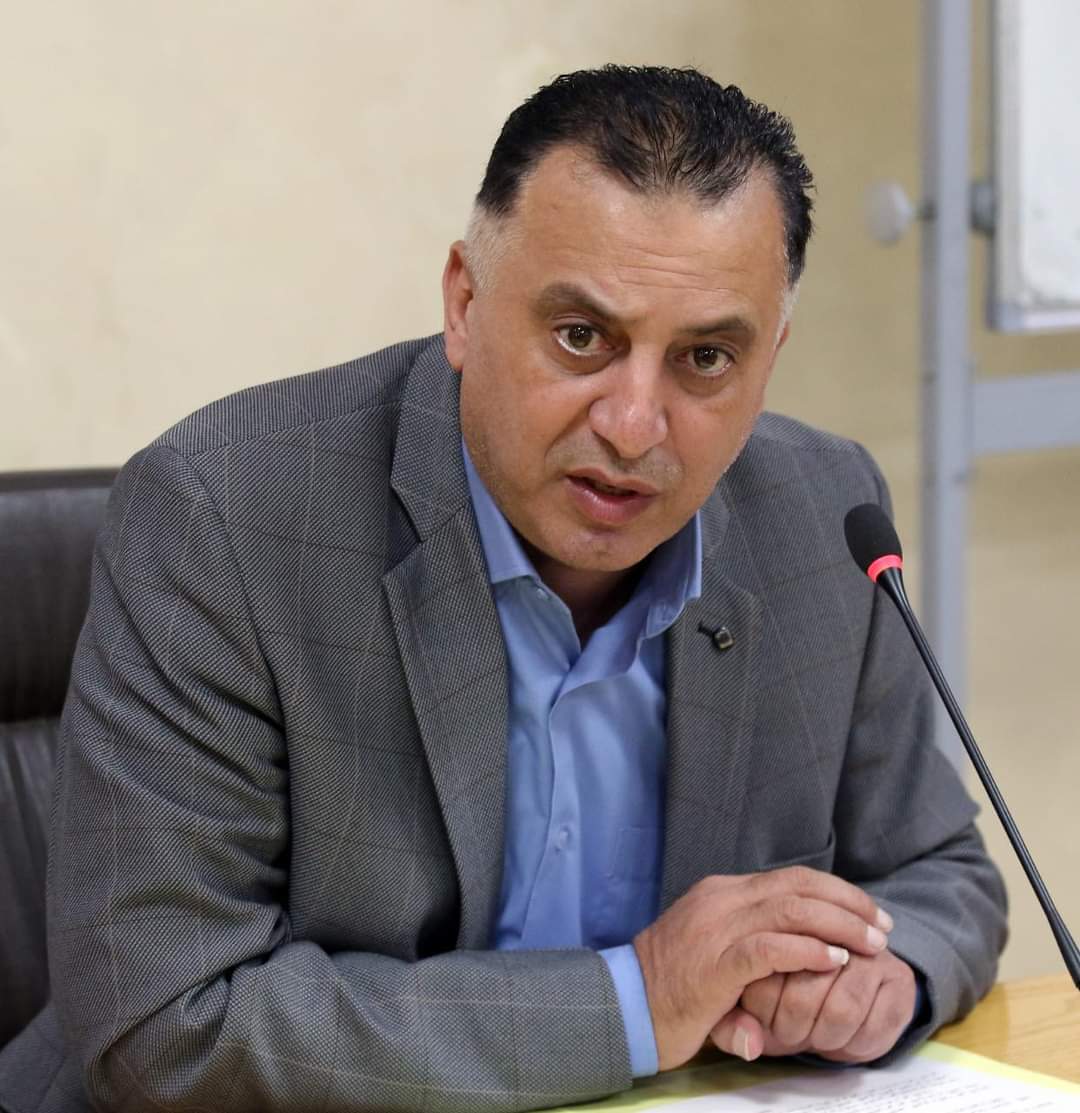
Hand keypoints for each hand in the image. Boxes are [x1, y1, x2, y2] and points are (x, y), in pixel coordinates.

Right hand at [632, 867, 893, 1070]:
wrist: (625, 1006)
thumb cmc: (672, 988)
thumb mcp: (718, 958)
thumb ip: (756, 951)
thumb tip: (796, 961)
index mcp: (722, 893)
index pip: (790, 878)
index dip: (835, 892)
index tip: (867, 913)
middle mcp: (721, 900)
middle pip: (798, 885)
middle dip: (847, 903)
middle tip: (882, 927)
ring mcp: (717, 928)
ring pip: (791, 909)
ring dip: (839, 925)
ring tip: (870, 944)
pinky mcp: (716, 963)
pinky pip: (771, 948)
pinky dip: (808, 951)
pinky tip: (834, 961)